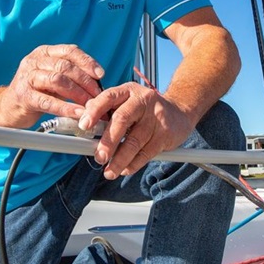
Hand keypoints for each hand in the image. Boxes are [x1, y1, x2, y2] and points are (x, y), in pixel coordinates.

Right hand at [0, 44, 104, 127]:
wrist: (8, 107)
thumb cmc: (36, 92)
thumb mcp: (53, 78)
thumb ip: (71, 76)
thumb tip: (98, 83)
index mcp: (44, 53)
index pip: (69, 51)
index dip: (87, 61)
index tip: (100, 74)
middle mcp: (34, 61)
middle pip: (65, 66)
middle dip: (85, 81)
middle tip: (98, 95)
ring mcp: (27, 77)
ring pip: (57, 80)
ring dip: (77, 93)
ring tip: (90, 105)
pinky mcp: (23, 96)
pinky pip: (47, 101)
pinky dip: (65, 108)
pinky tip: (77, 113)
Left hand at [79, 82, 194, 179]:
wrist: (180, 111)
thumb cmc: (146, 109)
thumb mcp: (127, 101)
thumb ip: (107, 109)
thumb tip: (83, 120)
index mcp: (128, 91)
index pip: (108, 97)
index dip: (94, 111)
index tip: (84, 126)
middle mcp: (142, 101)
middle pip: (122, 120)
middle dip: (108, 142)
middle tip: (99, 157)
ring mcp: (156, 117)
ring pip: (134, 141)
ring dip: (120, 160)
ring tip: (109, 172)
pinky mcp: (165, 134)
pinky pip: (147, 152)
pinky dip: (134, 164)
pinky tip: (125, 169)